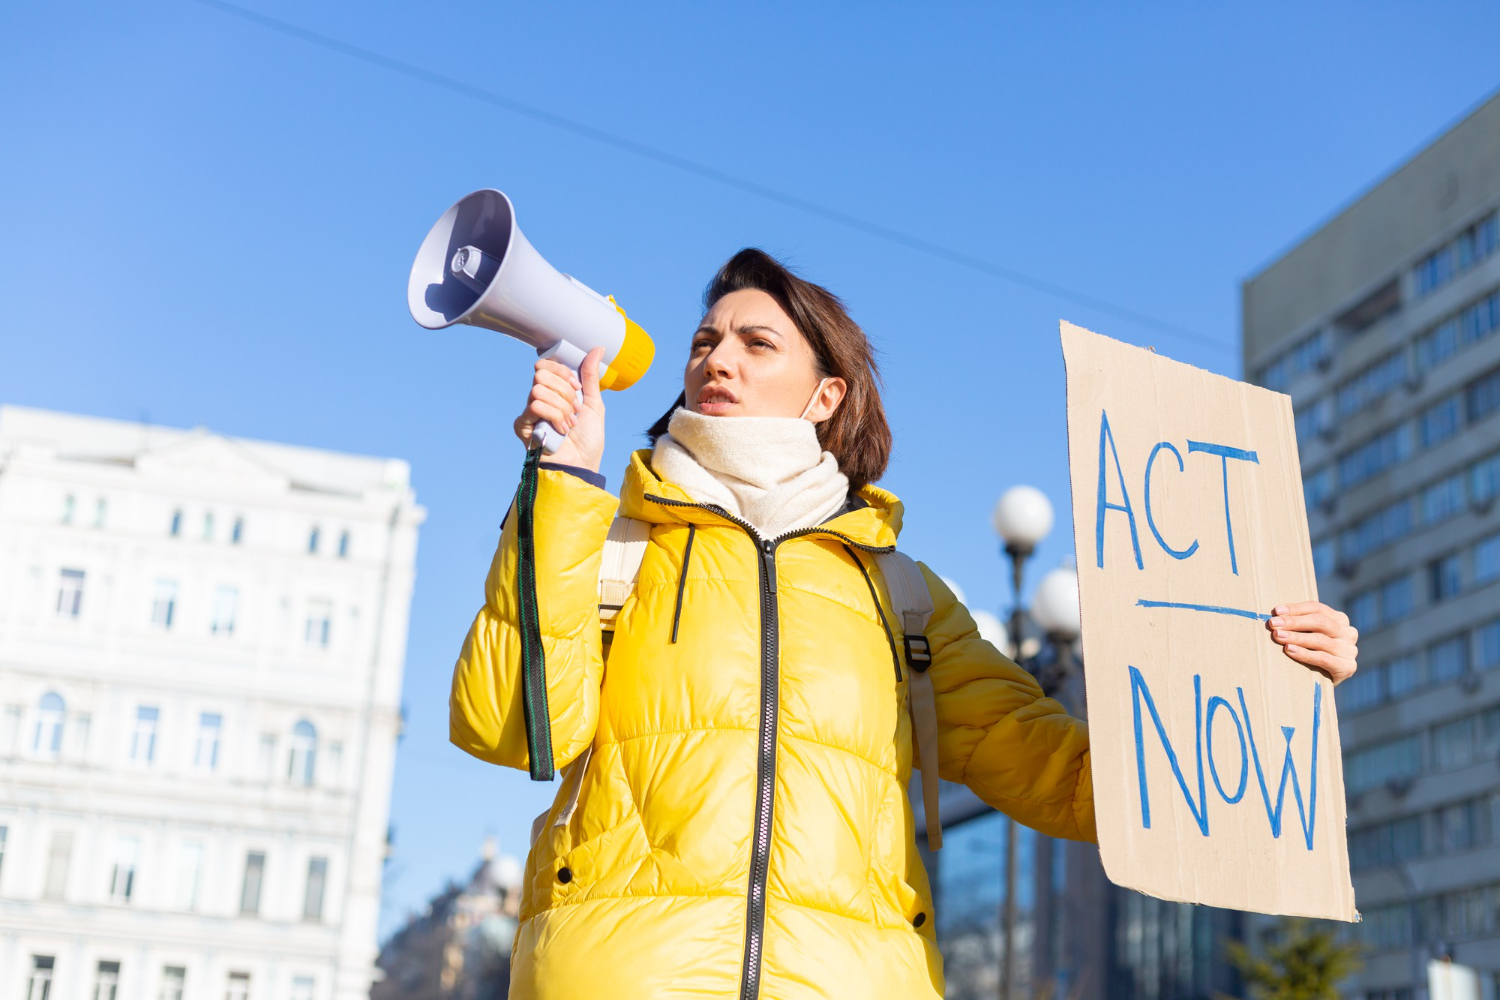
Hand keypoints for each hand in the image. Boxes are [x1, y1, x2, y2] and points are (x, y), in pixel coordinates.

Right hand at [513, 347, 605, 471]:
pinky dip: (554, 416)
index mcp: (554, 391)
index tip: (576, 388)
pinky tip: (560, 430)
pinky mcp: (523, 425)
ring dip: (561, 407)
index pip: (545, 365)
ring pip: (538, 390)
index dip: (562, 372)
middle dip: (565, 393)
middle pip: (541, 374)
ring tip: (569, 424)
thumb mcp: (593, 403)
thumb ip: (590, 376)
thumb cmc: (588, 440)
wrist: (582, 465)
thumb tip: (598, 348)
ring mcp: (530, 412)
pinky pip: (535, 406)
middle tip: (574, 411)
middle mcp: (540, 398)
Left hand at [1265, 601, 1357, 684]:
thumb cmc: (1312, 652)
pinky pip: (1322, 658)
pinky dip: (1304, 654)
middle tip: (1273, 624)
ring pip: (1319, 639)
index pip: (1317, 608)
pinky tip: (1289, 650)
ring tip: (1278, 636)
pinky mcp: (1347, 667)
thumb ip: (1301, 623)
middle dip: (1293, 622)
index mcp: (1340, 619)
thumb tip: (1275, 615)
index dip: (1296, 608)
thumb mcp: (1310, 634)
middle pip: (1318, 622)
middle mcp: (1348, 633)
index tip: (1276, 611)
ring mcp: (1349, 650)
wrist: (1325, 682)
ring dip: (1296, 637)